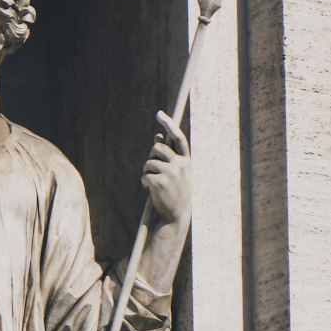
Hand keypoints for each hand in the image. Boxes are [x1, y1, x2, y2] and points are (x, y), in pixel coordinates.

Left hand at [141, 110, 190, 225]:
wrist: (176, 215)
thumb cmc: (175, 192)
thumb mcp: (176, 172)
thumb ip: (168, 155)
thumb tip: (157, 136)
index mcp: (186, 161)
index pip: (178, 138)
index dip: (169, 125)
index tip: (159, 114)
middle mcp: (181, 164)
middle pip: (158, 148)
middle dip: (151, 155)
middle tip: (152, 168)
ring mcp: (171, 173)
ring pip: (149, 162)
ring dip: (147, 171)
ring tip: (153, 182)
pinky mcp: (160, 182)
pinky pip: (145, 175)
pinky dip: (144, 182)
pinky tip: (149, 189)